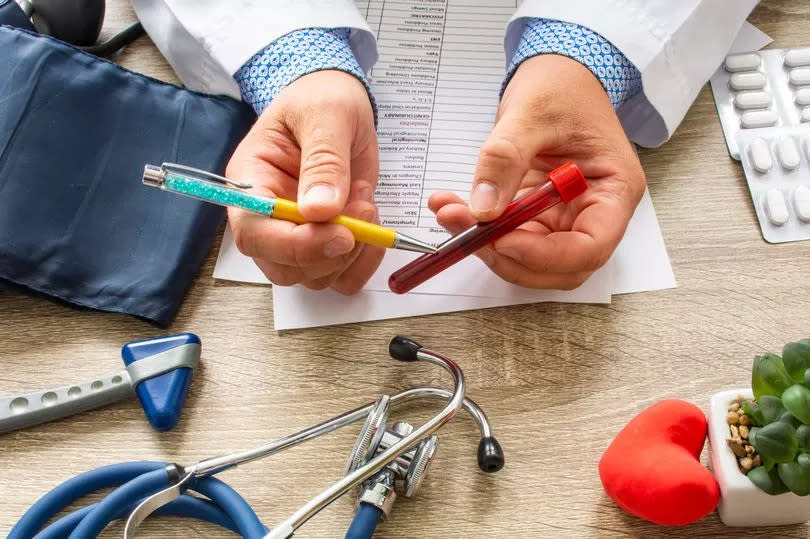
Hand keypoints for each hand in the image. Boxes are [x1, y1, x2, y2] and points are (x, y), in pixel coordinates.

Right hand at [226, 70, 382, 292]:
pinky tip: (374, 226)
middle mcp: (268, 217)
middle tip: (364, 211)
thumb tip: (319, 209)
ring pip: (315, 277)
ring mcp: (298, 234)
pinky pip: (342, 276)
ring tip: (366, 202)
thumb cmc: (321, 99)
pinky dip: (364, 262)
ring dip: (353, 253)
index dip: (296, 245)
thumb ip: (324, 160)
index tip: (342, 234)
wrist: (337, 101)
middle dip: (330, 252)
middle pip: (284, 267)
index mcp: (250, 182)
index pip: (255, 233)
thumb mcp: (326, 115)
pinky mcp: (327, 241)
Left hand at [429, 54, 645, 289]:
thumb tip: (482, 209)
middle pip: (558, 265)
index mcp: (613, 190)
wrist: (556, 75)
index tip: (502, 241)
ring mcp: (565, 216)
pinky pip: (509, 237)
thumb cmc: (561, 87)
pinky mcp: (537, 215)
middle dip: (509, 256)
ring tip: (449, 212)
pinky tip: (451, 207)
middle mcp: (593, 212)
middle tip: (466, 231)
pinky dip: (479, 231)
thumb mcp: (530, 114)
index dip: (545, 255)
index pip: (591, 246)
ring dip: (486, 246)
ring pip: (529, 258)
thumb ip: (504, 160)